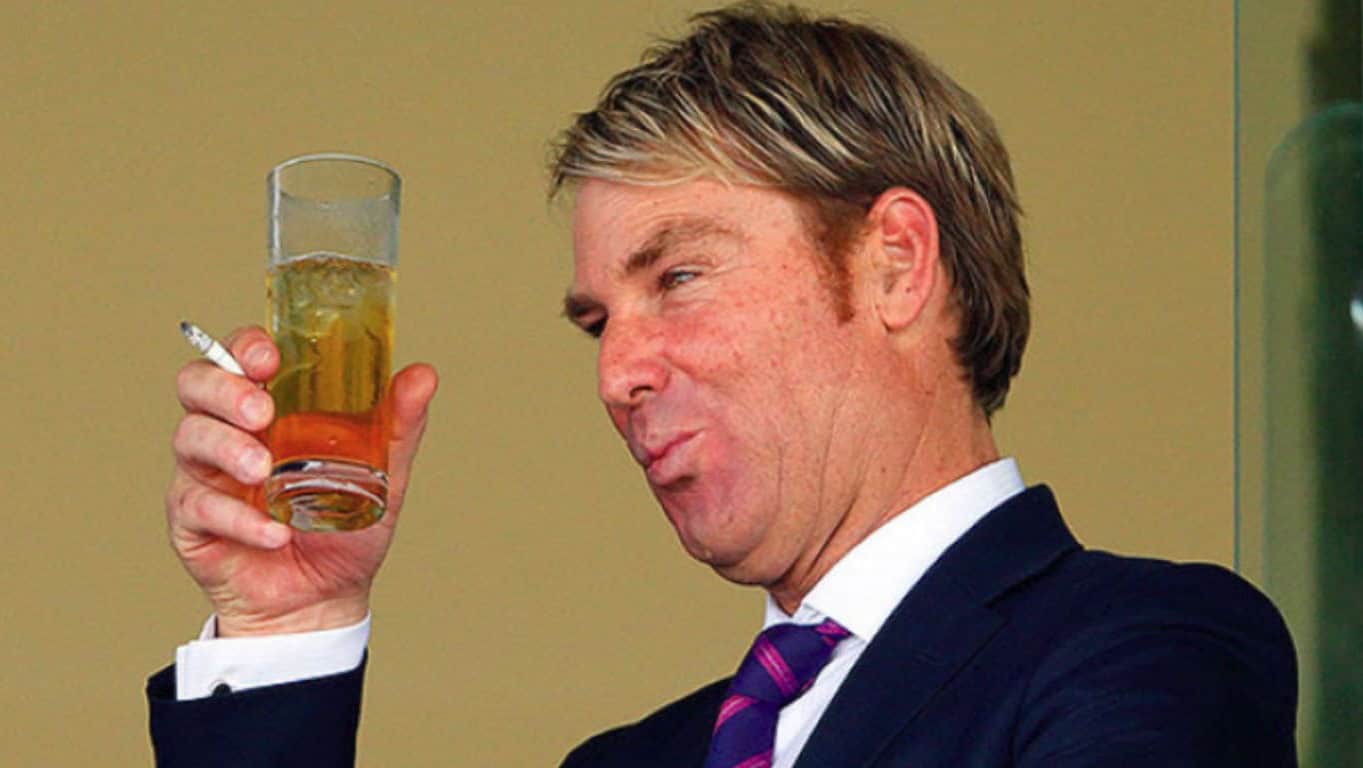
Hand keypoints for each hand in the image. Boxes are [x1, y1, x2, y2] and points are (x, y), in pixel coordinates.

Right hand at [165, 325, 437, 636]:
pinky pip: (198, 506)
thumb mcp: (384, 474)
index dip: (244, 346)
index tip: (269, 357)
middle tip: (264, 413)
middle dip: (225, 390)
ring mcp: (205, 474)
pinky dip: (239, 519)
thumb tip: (423, 375)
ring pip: (190, 438)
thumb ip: (398, 425)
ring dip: (228, 449)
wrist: (326, 600)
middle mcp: (229, 431)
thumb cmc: (344, 528)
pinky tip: (274, 533)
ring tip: (265, 471)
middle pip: (196, 384)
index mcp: (269, 408)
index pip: (239, 357)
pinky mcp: (192, 522)